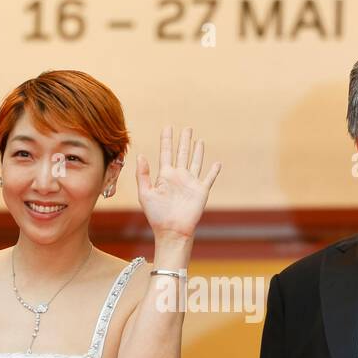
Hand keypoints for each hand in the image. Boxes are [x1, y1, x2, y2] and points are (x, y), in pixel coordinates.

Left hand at [135, 126, 219, 241]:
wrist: (172, 230)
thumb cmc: (157, 215)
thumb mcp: (145, 193)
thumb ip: (142, 174)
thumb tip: (140, 155)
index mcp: (165, 175)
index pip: (166, 152)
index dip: (166, 140)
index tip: (167, 127)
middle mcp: (178, 176)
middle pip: (182, 153)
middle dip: (184, 141)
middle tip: (187, 129)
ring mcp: (191, 183)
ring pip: (195, 162)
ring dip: (198, 151)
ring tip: (199, 140)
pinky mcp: (201, 191)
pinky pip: (209, 178)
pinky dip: (214, 171)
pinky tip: (217, 163)